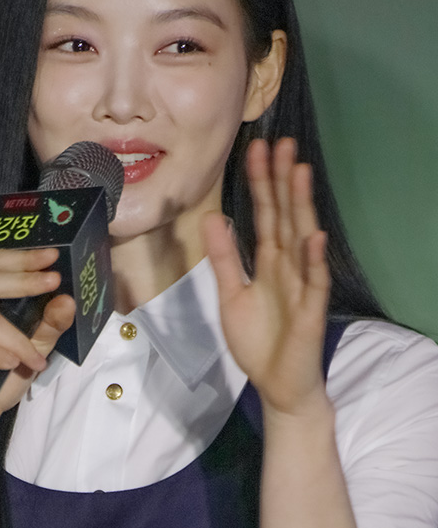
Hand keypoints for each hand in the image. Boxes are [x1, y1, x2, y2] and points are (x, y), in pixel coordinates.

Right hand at [0, 247, 74, 432]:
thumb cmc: (2, 377)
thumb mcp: (33, 348)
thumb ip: (49, 324)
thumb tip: (66, 300)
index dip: (22, 259)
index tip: (52, 258)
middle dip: (23, 282)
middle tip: (53, 283)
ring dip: (16, 339)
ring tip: (35, 359)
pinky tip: (11, 364)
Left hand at [203, 138, 329, 415]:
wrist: (277, 384)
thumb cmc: (257, 340)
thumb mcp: (231, 294)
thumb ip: (224, 257)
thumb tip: (213, 217)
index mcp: (269, 261)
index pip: (266, 213)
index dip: (261, 183)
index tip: (257, 149)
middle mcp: (288, 265)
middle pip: (285, 215)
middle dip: (283, 180)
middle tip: (282, 143)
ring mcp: (302, 284)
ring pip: (302, 237)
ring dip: (301, 206)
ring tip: (300, 171)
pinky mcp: (311, 310)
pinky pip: (314, 281)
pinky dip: (314, 259)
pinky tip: (313, 235)